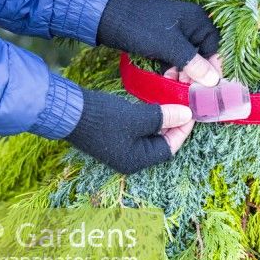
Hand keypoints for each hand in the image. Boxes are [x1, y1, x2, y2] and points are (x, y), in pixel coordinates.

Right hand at [67, 89, 192, 173]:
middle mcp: (129, 157)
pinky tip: (154, 101)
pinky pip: (139, 127)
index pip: (169, 148)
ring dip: (162, 116)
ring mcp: (120, 147)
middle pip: (160, 141)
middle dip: (174, 121)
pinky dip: (149, 115)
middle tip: (183, 103)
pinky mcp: (113, 134)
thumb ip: (163, 117)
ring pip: (150, 132)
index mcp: (136, 160)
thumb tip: (186, 115)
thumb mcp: (137, 117)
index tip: (191, 111)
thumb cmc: (103, 118)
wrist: (67, 110)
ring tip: (171, 98)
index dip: (183, 130)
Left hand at [97, 0, 220, 85]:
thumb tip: (214, 80)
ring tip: (176, 86)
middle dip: (196, 73)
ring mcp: (174, 31)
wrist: (107, 17)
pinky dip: (171, 68)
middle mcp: (189, 24)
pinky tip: (166, 78)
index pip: (215, 47)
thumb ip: (192, 63)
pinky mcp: (161, 39)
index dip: (214, 67)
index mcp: (196, 19)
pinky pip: (173, 56)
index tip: (210, 86)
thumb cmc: (141, 27)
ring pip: (186, 57)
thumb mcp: (168, 46)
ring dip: (183, 73)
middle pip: (201, 53)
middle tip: (191, 90)